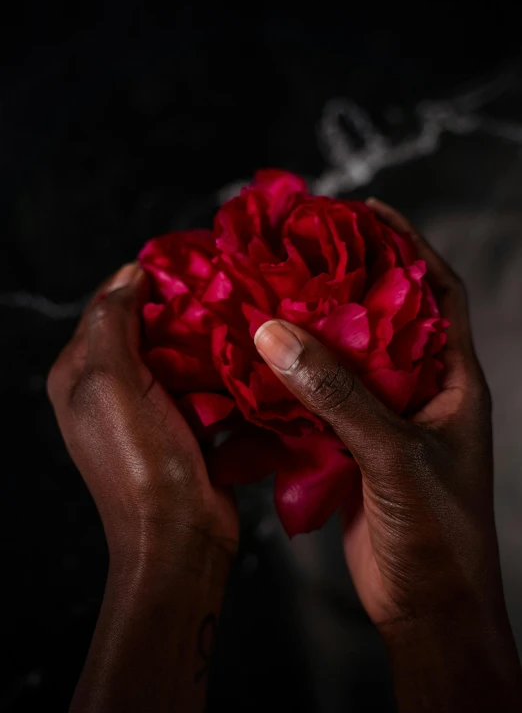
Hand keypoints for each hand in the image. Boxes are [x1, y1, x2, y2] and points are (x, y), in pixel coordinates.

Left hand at [48, 262, 237, 565]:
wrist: (179, 538)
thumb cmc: (141, 463)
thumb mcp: (112, 384)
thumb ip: (113, 323)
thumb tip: (131, 272)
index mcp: (80, 373)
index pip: (108, 305)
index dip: (144, 281)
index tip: (190, 264)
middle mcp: (109, 387)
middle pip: (147, 327)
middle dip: (183, 309)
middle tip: (224, 289)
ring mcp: (148, 408)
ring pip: (179, 353)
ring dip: (207, 339)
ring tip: (242, 317)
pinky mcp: (183, 424)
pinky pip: (202, 384)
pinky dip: (221, 371)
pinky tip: (247, 358)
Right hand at [254, 201, 521, 710]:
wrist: (429, 610)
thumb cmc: (438, 535)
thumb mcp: (395, 454)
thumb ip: (336, 394)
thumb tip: (275, 332)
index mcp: (452, 380)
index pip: (437, 292)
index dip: (407, 244)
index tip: (366, 210)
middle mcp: (418, 393)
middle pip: (379, 320)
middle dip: (342, 283)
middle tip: (297, 251)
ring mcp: (383, 421)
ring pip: (341, 362)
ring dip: (307, 336)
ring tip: (266, 300)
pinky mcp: (350, 450)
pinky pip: (316, 404)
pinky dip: (288, 386)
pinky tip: (256, 370)